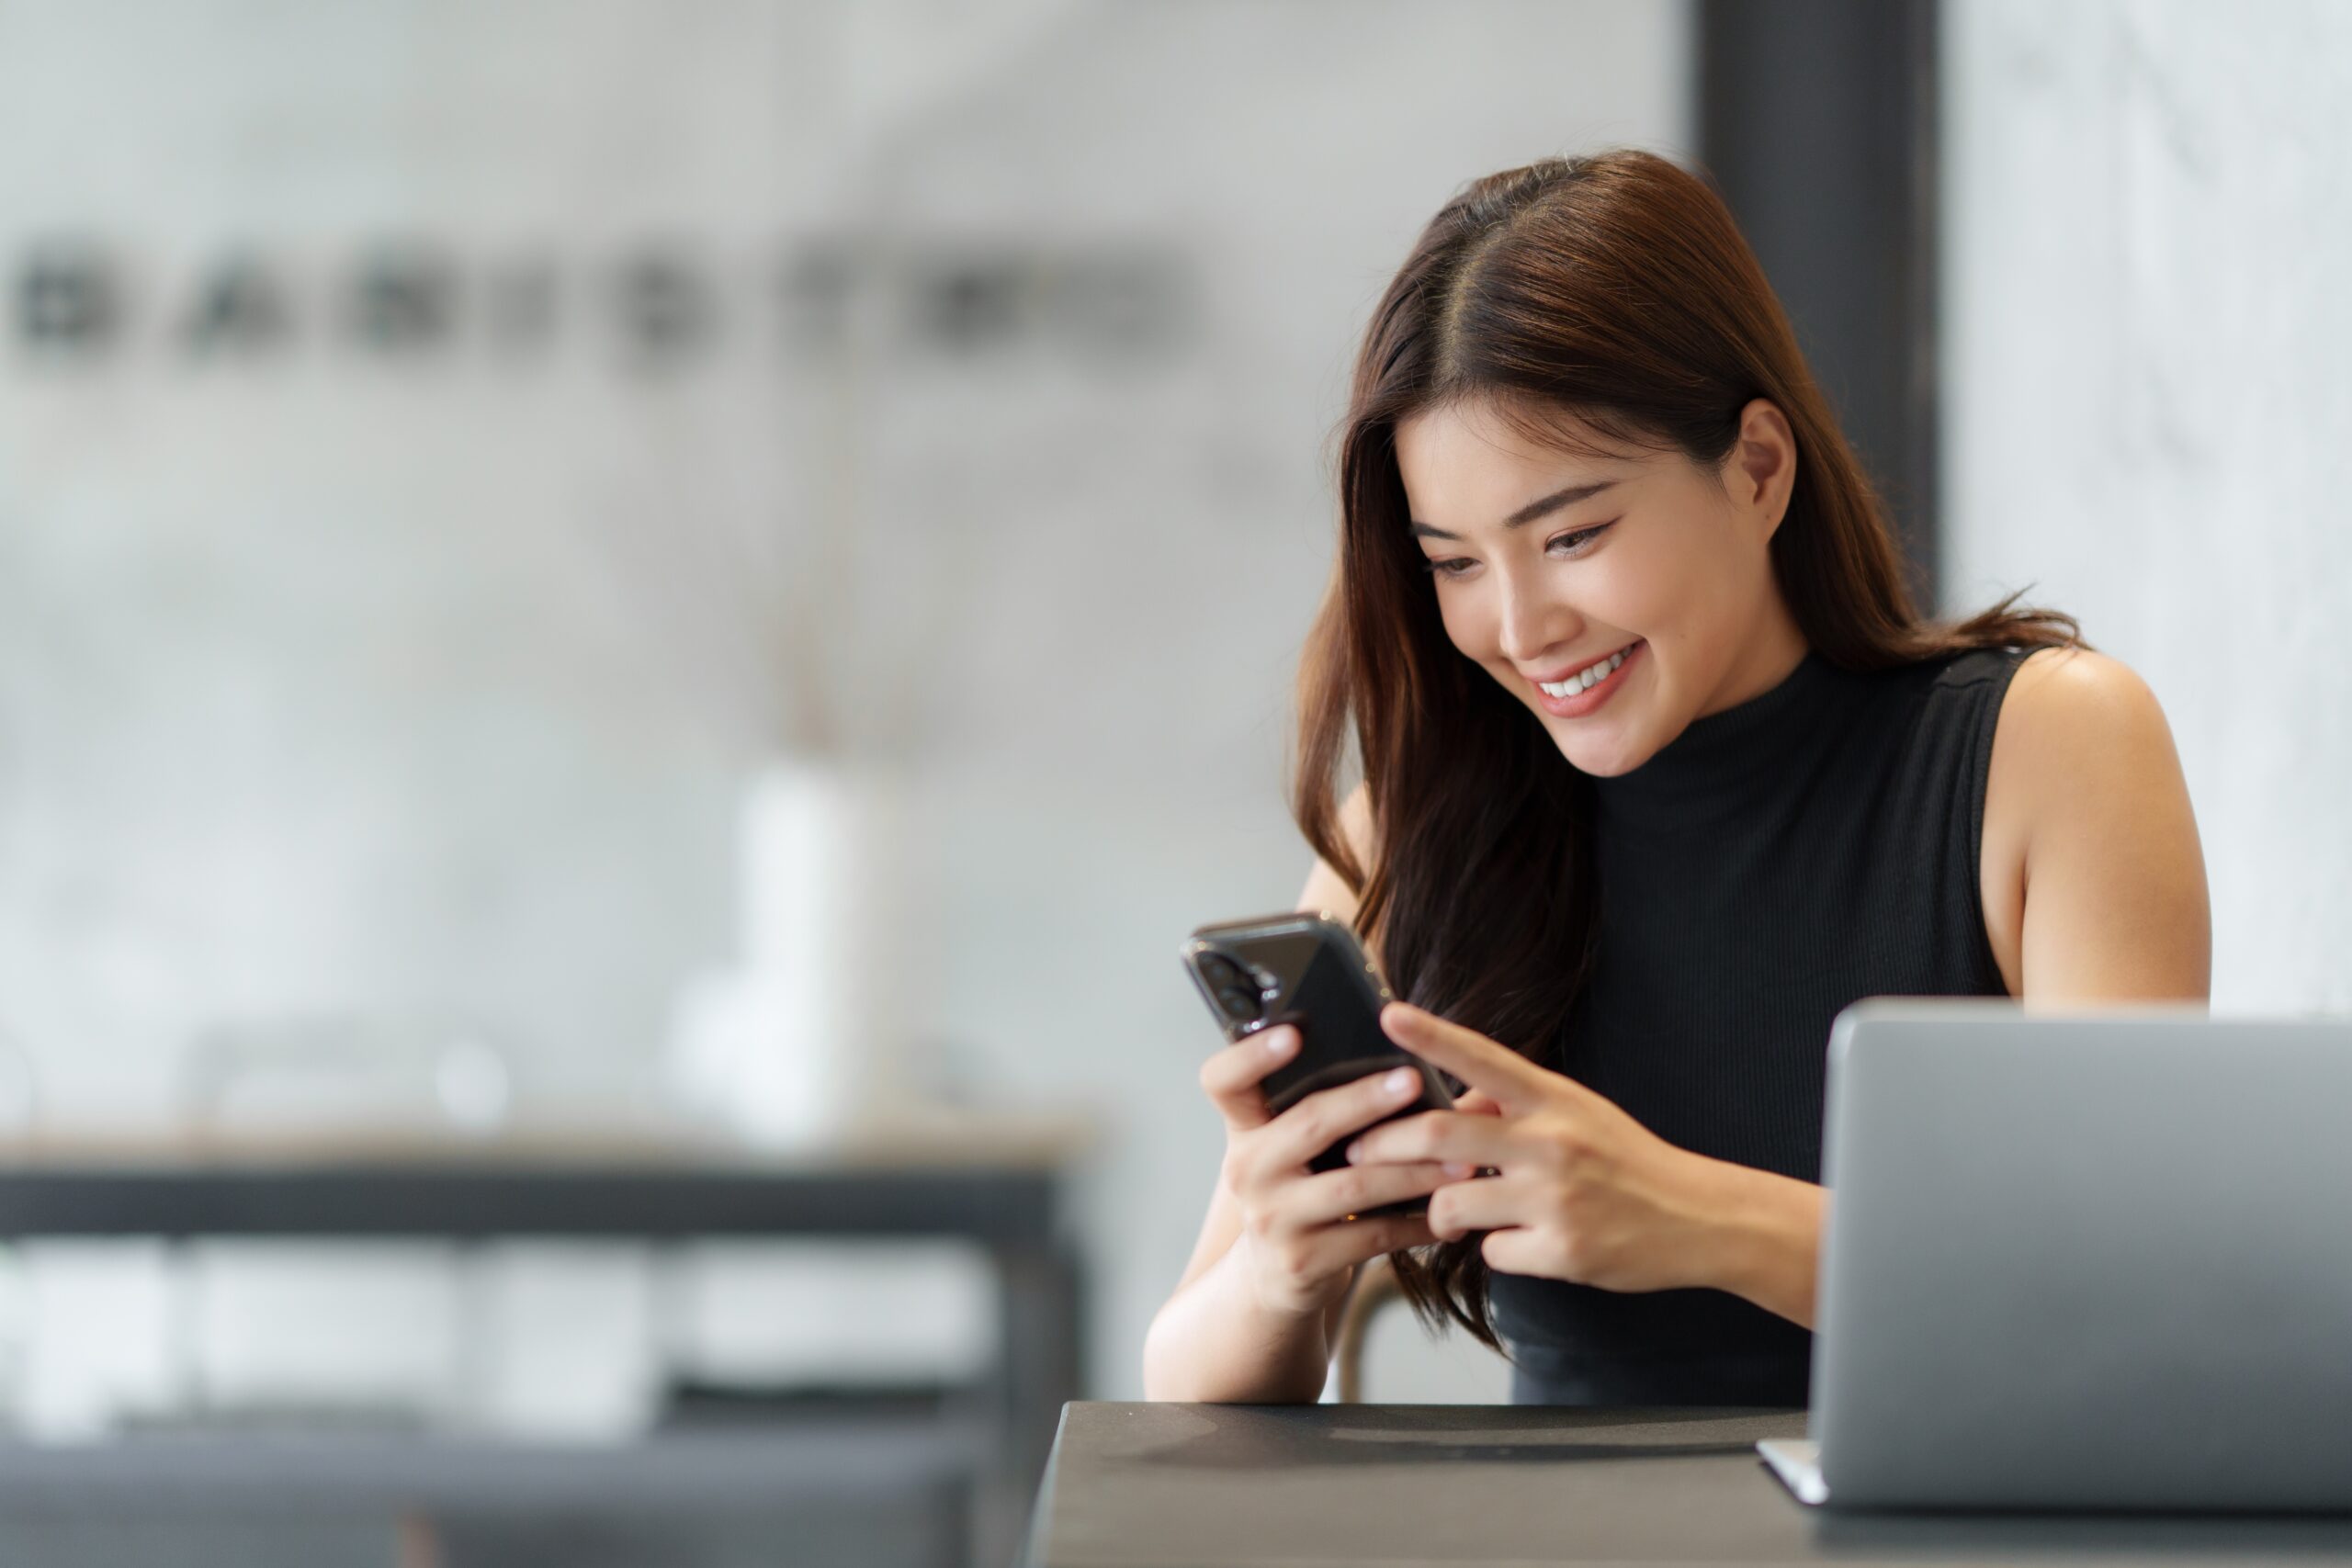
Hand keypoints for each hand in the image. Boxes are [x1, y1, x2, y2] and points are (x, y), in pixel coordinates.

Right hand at [1198, 1024, 1447, 1318]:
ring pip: (1354, 1185)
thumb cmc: (1296, 1189)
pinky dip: (1417, 1223)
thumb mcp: (1287, 1146)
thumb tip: (1412, 1054)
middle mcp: (1248, 1170)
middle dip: (1366, 1100)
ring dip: (1414, 1171)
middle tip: (1414, 1079)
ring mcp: (1272, 1218)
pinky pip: (1373, 1236)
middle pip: (1308, 1123)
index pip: (1223, 1081)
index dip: (1251, 1055)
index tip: (1294, 1032)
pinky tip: (1448, 1213)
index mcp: (1244, 1128)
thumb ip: (1323, 1102)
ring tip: (1462, 1159)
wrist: (1271, 1277)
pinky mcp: (1303, 1261)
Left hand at [1342, 1001, 1728, 1291]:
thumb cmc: (1627, 1160)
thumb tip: (1454, 1103)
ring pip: (1452, 1204)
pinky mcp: (1561, 1252)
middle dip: (1386, 1145)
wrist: (1697, 1218)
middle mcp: (1552, 1143)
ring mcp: (1555, 1199)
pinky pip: (1492, 1252)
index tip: (1389, 1014)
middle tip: (1358, 1149)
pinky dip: (1494, 1248)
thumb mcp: (1577, 1112)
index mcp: (1555, 1099)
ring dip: (1439, 1211)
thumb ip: (1514, 1105)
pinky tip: (1522, 1240)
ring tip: (1451, 1211)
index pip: (1483, 1058)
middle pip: (1441, 1136)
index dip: (1432, 1036)